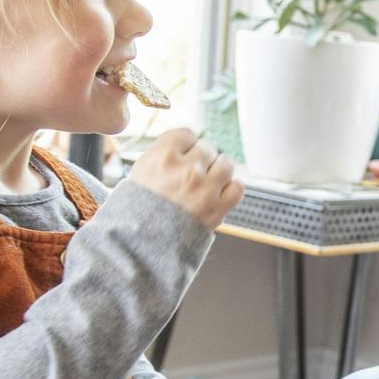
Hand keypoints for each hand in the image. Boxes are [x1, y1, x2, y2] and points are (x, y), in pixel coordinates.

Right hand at [127, 128, 242, 228]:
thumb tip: (188, 141)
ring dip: (220, 170)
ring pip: (226, 164)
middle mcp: (186, 170)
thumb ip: (164, 151)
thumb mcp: (141, 171)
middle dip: (201, 159)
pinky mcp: (217, 209)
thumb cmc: (140, 208)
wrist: (144, 244)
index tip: (183, 154)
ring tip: (209, 181)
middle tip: (192, 173)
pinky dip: (231, 188)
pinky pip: (237, 187)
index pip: (187, 134)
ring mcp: (204, 189)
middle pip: (207, 148)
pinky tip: (220, 193)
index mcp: (162, 157)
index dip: (186, 144)